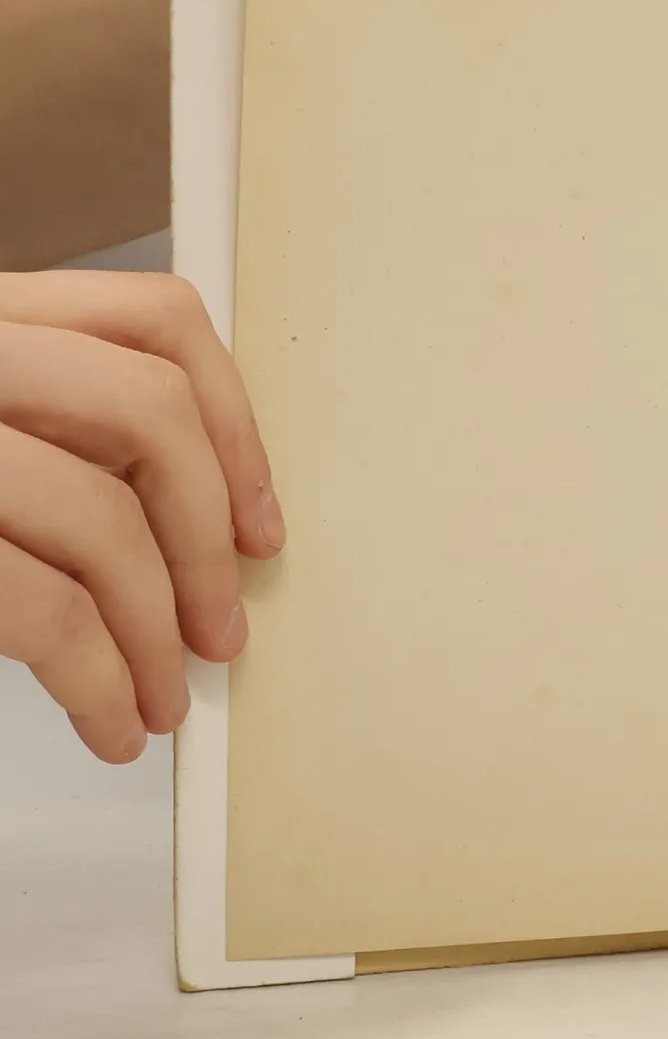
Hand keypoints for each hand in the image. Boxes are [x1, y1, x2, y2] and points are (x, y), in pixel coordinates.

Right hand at [0, 273, 283, 761]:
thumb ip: (49, 432)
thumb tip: (206, 519)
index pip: (152, 318)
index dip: (233, 423)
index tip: (258, 519)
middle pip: (146, 411)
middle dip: (208, 537)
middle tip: (222, 628)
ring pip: (100, 517)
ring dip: (157, 631)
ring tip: (162, 697)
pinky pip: (38, 607)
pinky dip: (99, 679)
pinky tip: (109, 720)